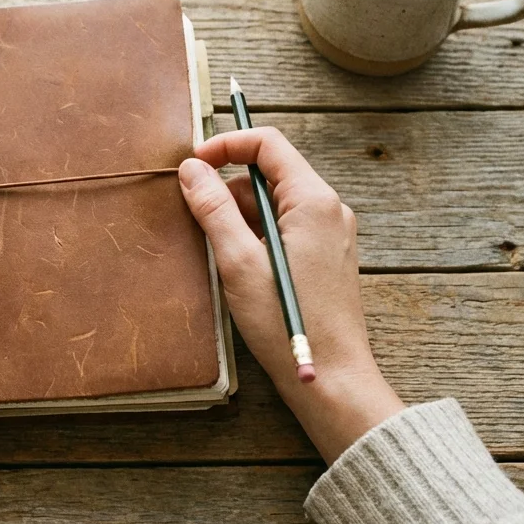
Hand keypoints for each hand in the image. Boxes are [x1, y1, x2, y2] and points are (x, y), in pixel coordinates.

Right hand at [179, 127, 404, 462]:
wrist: (333, 379)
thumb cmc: (288, 324)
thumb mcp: (238, 262)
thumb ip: (214, 209)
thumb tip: (191, 169)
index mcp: (314, 201)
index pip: (268, 143)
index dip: (226, 145)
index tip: (191, 164)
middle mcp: (328, 210)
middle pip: (270, 172)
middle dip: (227, 184)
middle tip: (192, 210)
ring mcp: (329, 235)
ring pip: (274, 202)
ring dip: (238, 214)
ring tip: (213, 248)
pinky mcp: (324, 258)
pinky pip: (284, 228)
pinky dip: (254, 234)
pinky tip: (235, 265)